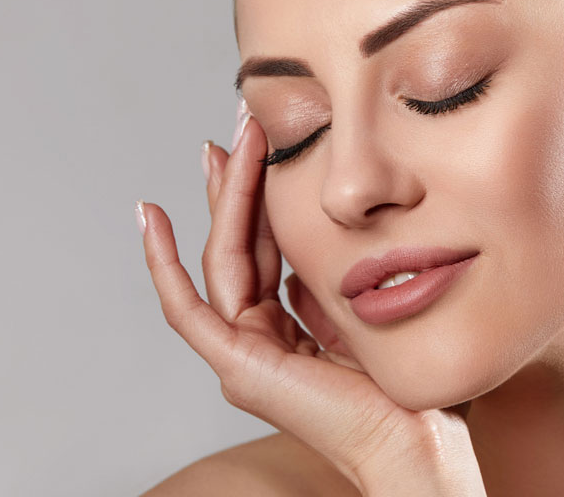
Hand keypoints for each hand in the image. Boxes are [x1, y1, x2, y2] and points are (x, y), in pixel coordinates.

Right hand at [136, 113, 484, 494]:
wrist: (414, 438)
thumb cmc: (402, 385)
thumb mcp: (359, 309)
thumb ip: (326, 280)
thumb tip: (315, 239)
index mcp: (285, 329)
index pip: (264, 248)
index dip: (259, 195)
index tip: (262, 142)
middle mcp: (257, 339)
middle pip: (236, 245)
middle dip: (236, 182)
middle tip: (241, 124)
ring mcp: (243, 354)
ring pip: (221, 259)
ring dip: (222, 198)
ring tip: (225, 143)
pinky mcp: (237, 366)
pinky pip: (187, 308)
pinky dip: (163, 263)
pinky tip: (149, 217)